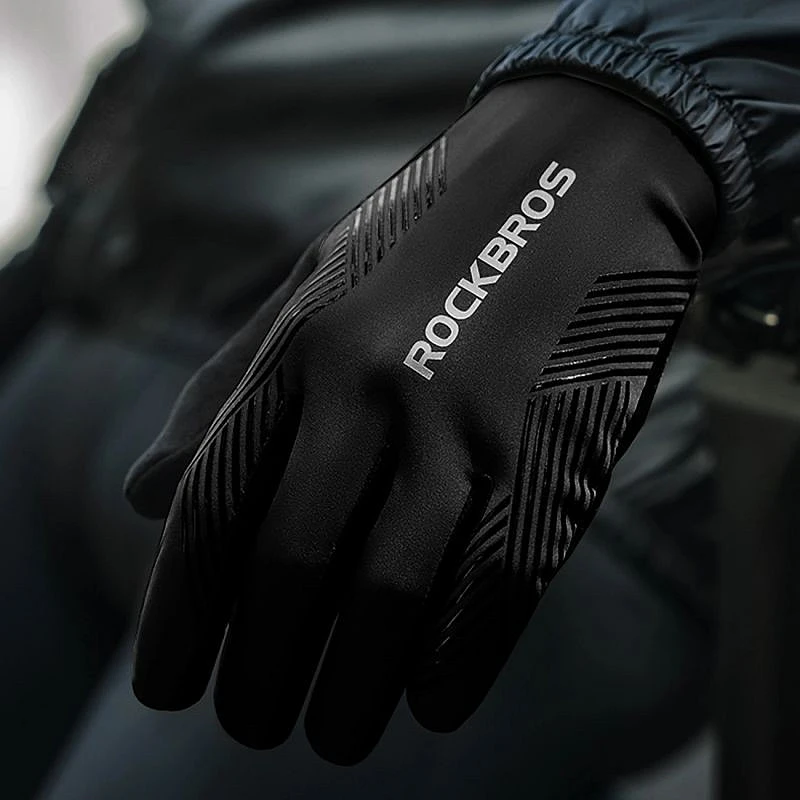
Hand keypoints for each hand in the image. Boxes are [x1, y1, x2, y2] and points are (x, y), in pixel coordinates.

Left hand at [129, 76, 715, 763]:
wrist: (583, 169)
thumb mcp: (315, 286)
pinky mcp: (560, 449)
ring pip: (393, 594)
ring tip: (330, 733)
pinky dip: (457, 664)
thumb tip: (141, 494)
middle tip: (250, 723)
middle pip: (295, 566)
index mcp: (306, 343)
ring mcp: (474, 418)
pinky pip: (498, 587)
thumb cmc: (434, 238)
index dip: (179, 612)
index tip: (167, 685)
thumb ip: (230, 390)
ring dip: (352, 688)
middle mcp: (378, 385)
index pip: (216, 504)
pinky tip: (430, 702)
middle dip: (260, 671)